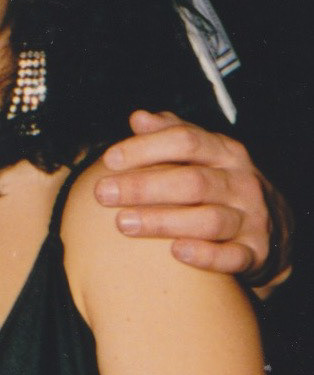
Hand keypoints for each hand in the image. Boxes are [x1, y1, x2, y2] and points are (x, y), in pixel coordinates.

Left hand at [95, 110, 284, 284]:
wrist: (272, 228)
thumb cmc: (220, 183)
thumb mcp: (202, 153)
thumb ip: (170, 134)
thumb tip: (139, 118)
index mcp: (225, 152)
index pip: (185, 140)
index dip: (146, 148)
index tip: (109, 160)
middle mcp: (241, 183)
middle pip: (192, 182)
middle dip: (144, 186)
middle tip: (103, 193)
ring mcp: (252, 219)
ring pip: (209, 220)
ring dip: (163, 222)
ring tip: (123, 223)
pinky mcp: (256, 253)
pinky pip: (233, 256)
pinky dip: (206, 255)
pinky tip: (175, 251)